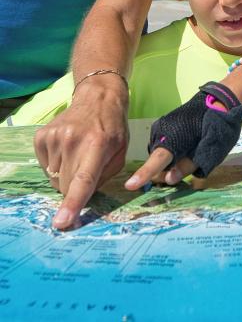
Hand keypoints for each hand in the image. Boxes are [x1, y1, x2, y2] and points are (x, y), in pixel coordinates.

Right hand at [33, 83, 128, 230]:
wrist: (97, 99)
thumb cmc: (112, 130)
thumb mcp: (120, 153)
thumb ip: (104, 178)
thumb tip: (82, 198)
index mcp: (97, 145)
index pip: (83, 180)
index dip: (72, 203)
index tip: (61, 222)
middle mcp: (73, 140)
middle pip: (64, 187)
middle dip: (74, 186)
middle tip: (86, 166)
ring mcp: (55, 137)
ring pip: (53, 179)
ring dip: (65, 173)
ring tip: (78, 153)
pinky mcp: (41, 136)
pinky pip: (44, 167)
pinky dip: (55, 164)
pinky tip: (67, 148)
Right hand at [125, 82, 241, 189]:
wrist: (219, 101)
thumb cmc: (217, 128)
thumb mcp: (208, 152)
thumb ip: (187, 167)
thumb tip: (168, 178)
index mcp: (173, 139)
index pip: (156, 162)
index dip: (143, 175)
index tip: (129, 186)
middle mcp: (161, 132)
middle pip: (156, 161)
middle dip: (165, 171)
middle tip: (187, 165)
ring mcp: (161, 126)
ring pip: (159, 154)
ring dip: (169, 160)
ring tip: (191, 149)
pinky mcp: (164, 124)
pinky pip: (162, 145)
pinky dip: (170, 151)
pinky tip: (186, 145)